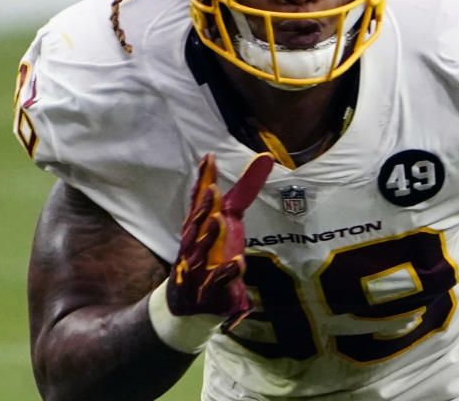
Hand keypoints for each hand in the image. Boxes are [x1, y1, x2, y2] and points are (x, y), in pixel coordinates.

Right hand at [166, 152, 272, 329]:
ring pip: (200, 251)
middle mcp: (195, 243)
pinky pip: (216, 281)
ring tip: (218, 219)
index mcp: (200, 224)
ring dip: (208, 236)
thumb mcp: (230, 218)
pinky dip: (225, 272)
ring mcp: (198, 267)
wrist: (192, 302)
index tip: (209, 158)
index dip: (203, 180)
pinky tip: (237, 263)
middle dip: (203, 207)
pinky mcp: (208, 290)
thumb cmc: (213, 251)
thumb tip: (266, 157)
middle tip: (212, 189)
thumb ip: (245, 190)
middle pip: (196, 223)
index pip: (200, 199)